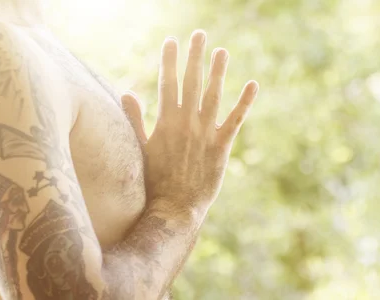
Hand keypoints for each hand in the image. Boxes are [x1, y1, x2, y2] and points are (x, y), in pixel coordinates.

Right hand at [121, 30, 258, 212]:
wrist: (174, 207)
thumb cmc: (154, 179)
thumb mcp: (140, 147)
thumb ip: (135, 119)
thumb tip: (127, 92)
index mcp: (166, 121)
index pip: (168, 82)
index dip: (170, 60)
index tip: (172, 40)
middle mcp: (187, 122)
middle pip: (192, 82)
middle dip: (195, 56)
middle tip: (199, 34)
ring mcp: (205, 133)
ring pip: (214, 95)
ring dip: (218, 71)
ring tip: (222, 51)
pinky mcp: (222, 145)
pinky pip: (236, 119)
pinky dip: (244, 101)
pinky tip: (253, 84)